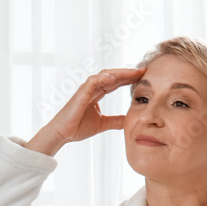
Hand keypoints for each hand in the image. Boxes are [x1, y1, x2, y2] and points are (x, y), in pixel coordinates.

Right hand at [25, 67, 144, 155]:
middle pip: (113, 76)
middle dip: (128, 73)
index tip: (144, 77)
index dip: (129, 79)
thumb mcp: (103, 124)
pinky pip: (92, 81)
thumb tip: (129, 120)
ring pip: (105, 75)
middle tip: (144, 71)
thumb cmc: (77, 128)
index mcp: (96, 94)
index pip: (116, 82)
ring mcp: (85, 90)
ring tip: (133, 72)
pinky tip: (114, 78)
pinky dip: (103, 78)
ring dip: (120, 73)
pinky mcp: (80, 94)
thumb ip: (115, 120)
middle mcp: (91, 89)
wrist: (62, 134)